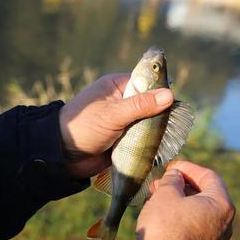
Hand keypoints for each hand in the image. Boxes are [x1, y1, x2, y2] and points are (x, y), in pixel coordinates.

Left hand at [59, 74, 173, 178]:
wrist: (62, 156)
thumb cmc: (84, 126)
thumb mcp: (113, 114)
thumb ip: (140, 105)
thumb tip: (170, 95)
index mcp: (117, 86)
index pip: (146, 82)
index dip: (161, 91)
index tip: (177, 103)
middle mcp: (121, 101)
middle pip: (150, 103)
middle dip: (162, 114)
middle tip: (176, 125)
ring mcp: (123, 120)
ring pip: (148, 122)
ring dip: (156, 130)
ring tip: (172, 138)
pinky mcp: (124, 138)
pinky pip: (142, 138)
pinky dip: (150, 142)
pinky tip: (162, 148)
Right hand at [136, 161, 235, 239]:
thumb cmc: (165, 228)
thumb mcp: (165, 194)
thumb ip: (172, 179)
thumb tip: (175, 176)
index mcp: (222, 204)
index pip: (209, 176)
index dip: (189, 167)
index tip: (171, 166)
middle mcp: (225, 222)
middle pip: (206, 193)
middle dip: (182, 184)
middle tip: (162, 181)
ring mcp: (216, 239)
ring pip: (199, 210)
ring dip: (180, 200)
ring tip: (157, 196)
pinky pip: (195, 226)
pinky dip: (181, 216)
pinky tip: (162, 214)